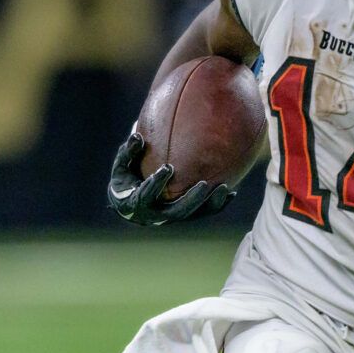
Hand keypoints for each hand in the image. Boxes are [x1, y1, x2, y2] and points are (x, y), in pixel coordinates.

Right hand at [106, 131, 233, 227]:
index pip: (146, 195)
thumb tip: (137, 135)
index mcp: (138, 203)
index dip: (156, 184)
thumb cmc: (126, 179)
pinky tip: (231, 192)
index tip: (167, 169)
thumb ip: (128, 153)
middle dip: (192, 199)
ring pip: (194, 214)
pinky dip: (217, 204)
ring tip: (225, 188)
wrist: (130, 204)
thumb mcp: (121, 166)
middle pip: (177, 211)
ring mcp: (172, 216)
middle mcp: (157, 214)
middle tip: (204, 184)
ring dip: (209, 203)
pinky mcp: (184, 216)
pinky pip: (202, 213)